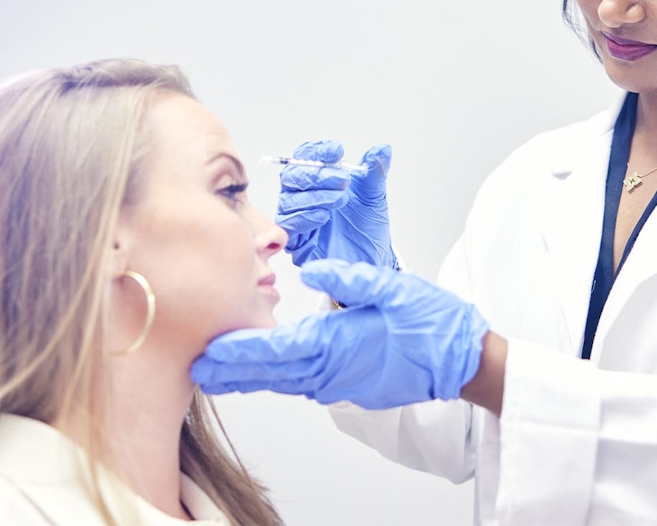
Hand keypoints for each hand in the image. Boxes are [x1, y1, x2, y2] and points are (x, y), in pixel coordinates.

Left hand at [191, 260, 489, 408]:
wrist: (460, 360)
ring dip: (251, 376)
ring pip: (283, 381)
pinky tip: (269, 370)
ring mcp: (340, 383)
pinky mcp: (351, 387)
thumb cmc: (429, 321)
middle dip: (230, 371)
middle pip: (268, 373)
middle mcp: (330, 369)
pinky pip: (304, 383)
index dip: (235, 352)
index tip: (204, 354)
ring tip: (220, 372)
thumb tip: (310, 269)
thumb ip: (347, 278)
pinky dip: (278, 377)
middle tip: (196, 369)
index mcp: (334, 342)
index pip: (271, 349)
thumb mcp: (390, 287)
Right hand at [275, 140, 396, 268]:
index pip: (305, 157)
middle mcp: (303, 197)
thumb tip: (382, 149)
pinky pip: (289, 225)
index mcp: (317, 180)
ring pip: (288, 200)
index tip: (336, 150)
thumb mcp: (373, 197)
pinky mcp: (297, 242)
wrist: (372, 258)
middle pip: (291, 176)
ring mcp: (298, 218)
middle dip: (316, 174)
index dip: (316, 151)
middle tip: (342, 179)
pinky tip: (324, 216)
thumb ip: (374, 172)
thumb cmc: (367, 227)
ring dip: (316, 196)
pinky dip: (305, 217)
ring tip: (341, 199)